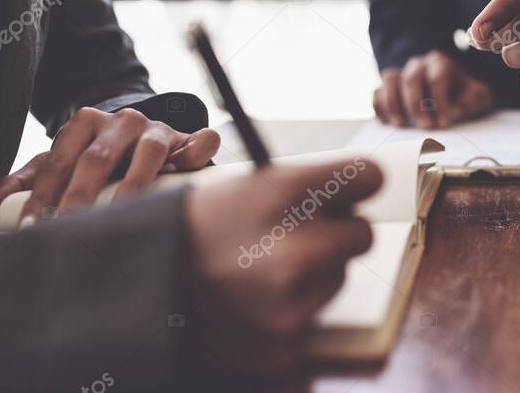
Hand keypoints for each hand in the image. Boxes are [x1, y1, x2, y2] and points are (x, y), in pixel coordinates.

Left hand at [0, 107, 219, 221]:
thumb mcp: (64, 162)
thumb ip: (31, 181)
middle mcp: (122, 121)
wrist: (145, 137)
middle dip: (80, 196)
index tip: (31, 225)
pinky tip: (184, 169)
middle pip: (98, 158)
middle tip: (67, 227)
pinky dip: (196, 151)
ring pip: (148, 152)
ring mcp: (158, 128)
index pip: (59, 160)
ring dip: (132, 186)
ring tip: (119, 214)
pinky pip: (200, 140)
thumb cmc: (100, 157)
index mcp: (85, 123)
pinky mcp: (188, 138)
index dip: (43, 194)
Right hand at [185, 155, 380, 372]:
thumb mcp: (254, 183)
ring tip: (265, 268)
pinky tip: (257, 299)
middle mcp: (294, 250)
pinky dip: (294, 308)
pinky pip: (316, 315)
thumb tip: (369, 188)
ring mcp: (290, 303)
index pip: (368, 177)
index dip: (357, 183)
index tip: (350, 190)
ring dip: (315, 272)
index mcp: (284, 194)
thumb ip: (314, 183)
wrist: (149, 282)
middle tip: (305, 234)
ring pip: (339, 277)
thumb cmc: (208, 225)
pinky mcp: (286, 342)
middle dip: (339, 232)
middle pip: (363, 234)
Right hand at [373, 50, 492, 128]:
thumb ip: (475, 100)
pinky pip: (377, 92)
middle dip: (416, 104)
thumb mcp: (479, 96)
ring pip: (389, 79)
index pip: (437, 78)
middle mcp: (418, 65)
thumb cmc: (465, 95)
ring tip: (401, 124)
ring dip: (394, 103)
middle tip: (424, 127)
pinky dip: (380, 107)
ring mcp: (401, 74)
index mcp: (440, 62)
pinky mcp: (387, 88)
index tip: (444, 124)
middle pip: (411, 78)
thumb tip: (456, 111)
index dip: (440, 102)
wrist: (452, 95)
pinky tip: (388, 122)